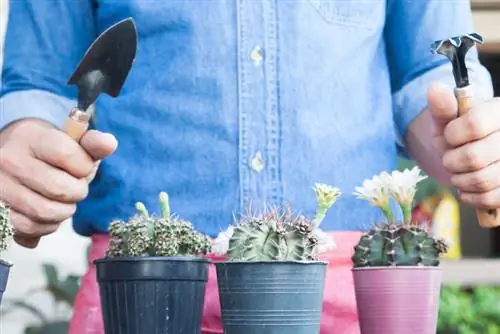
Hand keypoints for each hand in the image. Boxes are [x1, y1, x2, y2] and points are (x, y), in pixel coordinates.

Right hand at [0, 119, 117, 247]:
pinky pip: (29, 227)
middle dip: (77, 192)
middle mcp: (9, 160)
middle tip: (75, 188)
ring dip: (64, 211)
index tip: (81, 166)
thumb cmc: (48, 150)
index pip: (68, 156)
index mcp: (31, 137)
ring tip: (63, 201)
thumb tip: (109, 143)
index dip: (84, 167)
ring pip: (46, 211)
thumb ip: (92, 143)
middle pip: (60, 189)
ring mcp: (0, 186)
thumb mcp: (69, 140)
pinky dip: (46, 226)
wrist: (12, 154)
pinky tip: (48, 214)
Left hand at [428, 82, 499, 208]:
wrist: (474, 153)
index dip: (453, 135)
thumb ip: (442, 107)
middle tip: (451, 158)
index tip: (449, 136)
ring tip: (459, 171)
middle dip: (451, 161)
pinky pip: (489, 198)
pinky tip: (468, 186)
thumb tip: (434, 88)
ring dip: (460, 179)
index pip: (474, 125)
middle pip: (474, 157)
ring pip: (481, 180)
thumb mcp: (449, 121)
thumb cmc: (460, 135)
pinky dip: (470, 195)